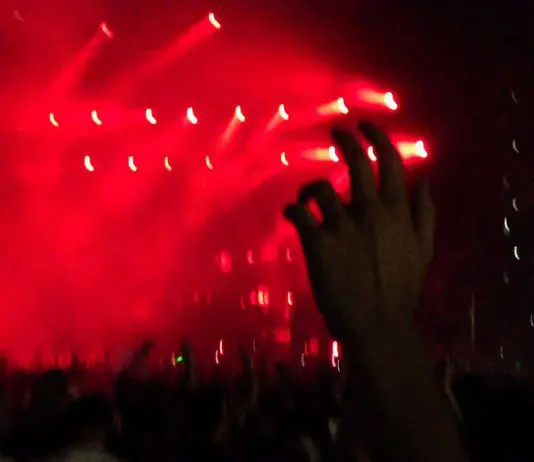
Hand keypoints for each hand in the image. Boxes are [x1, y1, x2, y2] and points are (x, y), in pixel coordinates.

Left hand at [284, 122, 434, 346]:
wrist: (377, 325)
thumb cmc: (401, 289)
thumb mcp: (423, 249)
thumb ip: (424, 213)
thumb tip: (426, 179)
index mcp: (395, 211)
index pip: (389, 161)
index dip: (376, 137)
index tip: (364, 125)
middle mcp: (369, 212)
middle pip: (355, 162)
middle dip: (344, 139)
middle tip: (336, 132)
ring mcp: (341, 227)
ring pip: (319, 188)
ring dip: (309, 189)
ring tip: (306, 198)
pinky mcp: (317, 244)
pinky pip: (298, 215)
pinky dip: (292, 210)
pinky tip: (291, 215)